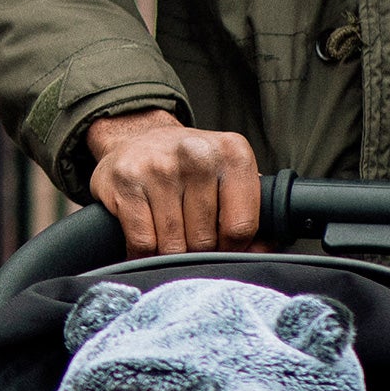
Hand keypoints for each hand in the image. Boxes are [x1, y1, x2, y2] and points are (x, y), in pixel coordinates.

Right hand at [87, 111, 260, 257]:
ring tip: (166, 235)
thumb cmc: (188, 167)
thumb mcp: (226, 176)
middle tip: (187, 237)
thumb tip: (263, 251)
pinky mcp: (126, 181)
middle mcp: (197, 154)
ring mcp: (159, 166)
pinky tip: (145, 239)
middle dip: (196, 251)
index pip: (241, 226)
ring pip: (172, 246)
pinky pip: (142, 243)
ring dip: (168, 254)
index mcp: (232, 152)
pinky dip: (141, 253)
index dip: (232, 248)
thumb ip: (250, 212)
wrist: (136, 136)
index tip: (221, 245)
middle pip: (205, 240)